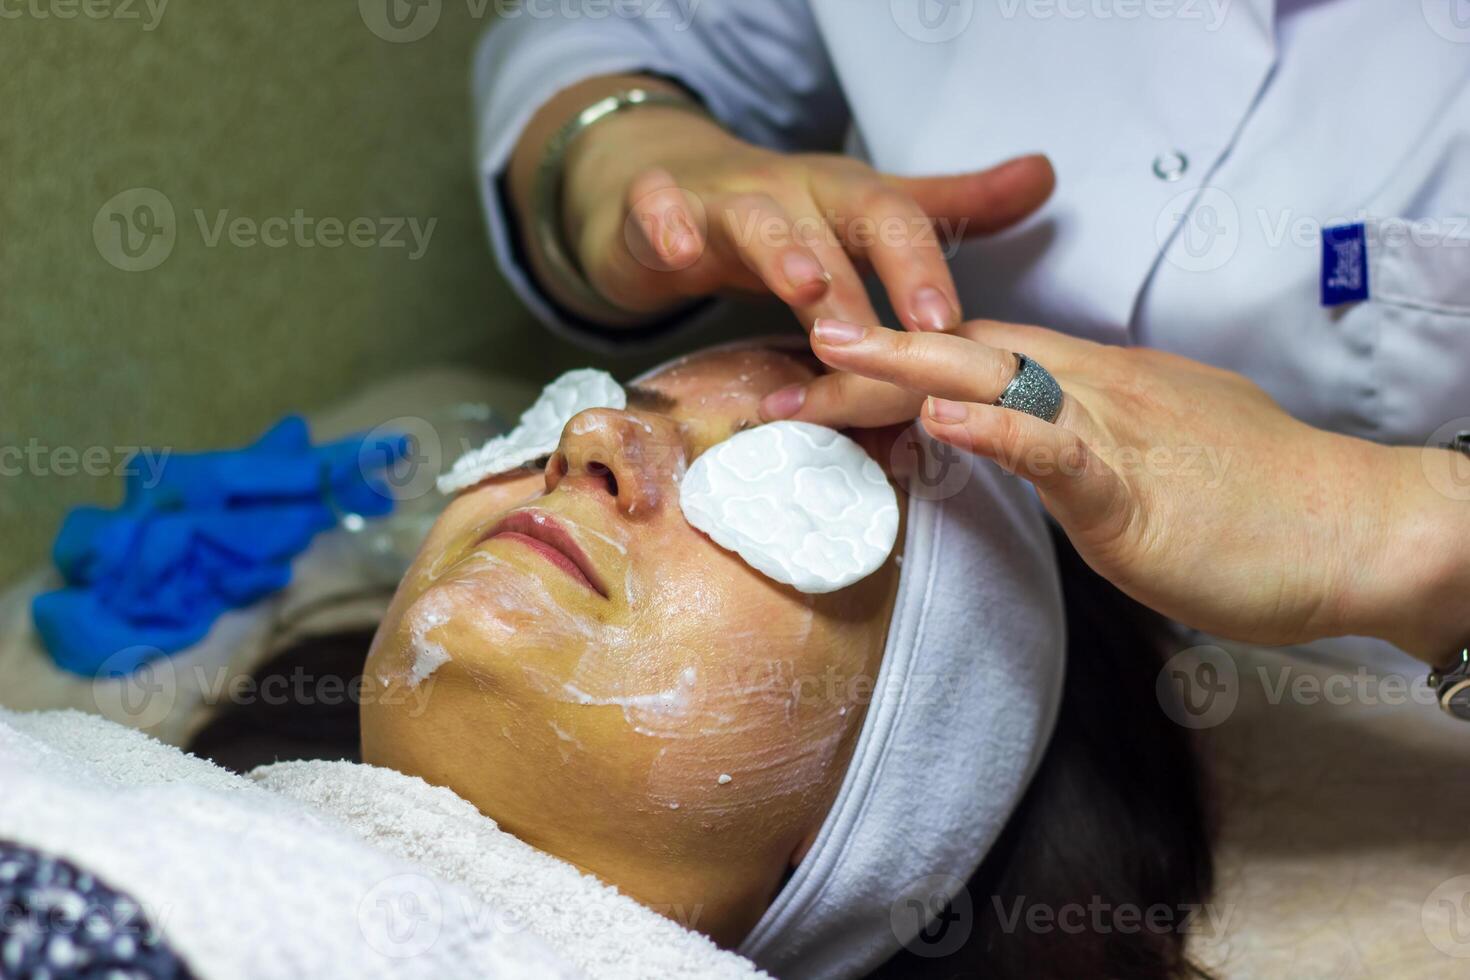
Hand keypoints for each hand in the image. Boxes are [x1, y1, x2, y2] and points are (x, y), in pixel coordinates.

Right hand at [562, 109, 1051, 329]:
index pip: (894, 226)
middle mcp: (791, 193)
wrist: (670, 186)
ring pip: (756, 222)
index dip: (923, 272)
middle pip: (831, 231)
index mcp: (844, 199)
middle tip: (885, 341)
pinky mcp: (657, 210)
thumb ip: (948, 208)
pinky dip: (668, 222)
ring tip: (805, 291)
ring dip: (783, 251)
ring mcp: (723, 199)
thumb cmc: (784, 214)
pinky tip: (679, 247)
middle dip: (860, 286)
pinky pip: (659, 209)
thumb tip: (1044, 175)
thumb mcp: (864, 212)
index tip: (952, 327)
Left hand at [785, 317, 1469, 661]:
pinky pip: (1056, 446)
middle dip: (868, 352)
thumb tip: (1025, 443)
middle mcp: (1092, 387)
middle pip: (961, 349)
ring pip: (992, 379)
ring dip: (902, 367)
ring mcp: (1111, 430)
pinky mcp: (1133, 487)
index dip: (893, 354)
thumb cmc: (1256, 499)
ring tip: (826, 356)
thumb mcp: (1151, 453)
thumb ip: (1079, 442)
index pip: (973, 350)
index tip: (824, 364)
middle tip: (786, 358)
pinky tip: (940, 413)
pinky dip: (996, 426)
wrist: (1350, 526)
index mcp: (1092, 381)